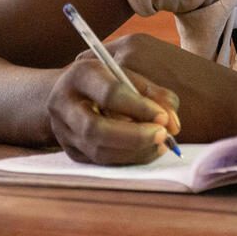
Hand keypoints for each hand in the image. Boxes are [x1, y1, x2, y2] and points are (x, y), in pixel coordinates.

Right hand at [46, 40, 181, 164]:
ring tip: (161, 144)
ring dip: (135, 151)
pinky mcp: (71, 150)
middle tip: (163, 135)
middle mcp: (64, 104)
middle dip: (134, 136)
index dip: (139, 108)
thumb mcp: (127, 73)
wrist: (68, 90)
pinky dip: (129, 159)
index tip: (164, 116)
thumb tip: (173, 123)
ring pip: (98, 150)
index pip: (109, 94)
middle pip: (95, 128)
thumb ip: (153, 93)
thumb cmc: (106, 78)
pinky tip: (148, 150)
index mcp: (80, 75)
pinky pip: (101, 162)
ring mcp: (63, 130)